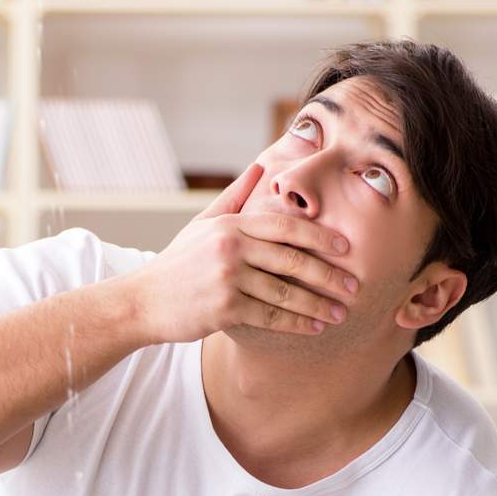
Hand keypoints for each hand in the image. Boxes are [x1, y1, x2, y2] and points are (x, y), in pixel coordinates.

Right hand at [117, 160, 360, 346]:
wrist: (143, 301)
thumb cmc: (177, 263)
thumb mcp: (201, 224)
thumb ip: (234, 197)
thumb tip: (260, 167)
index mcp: (230, 225)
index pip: (285, 227)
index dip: (320, 237)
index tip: (346, 248)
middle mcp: (231, 249)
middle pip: (292, 260)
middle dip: (328, 275)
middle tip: (353, 285)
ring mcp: (227, 280)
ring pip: (285, 293)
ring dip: (317, 305)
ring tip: (340, 313)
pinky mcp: (224, 309)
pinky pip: (270, 318)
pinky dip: (296, 324)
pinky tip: (314, 328)